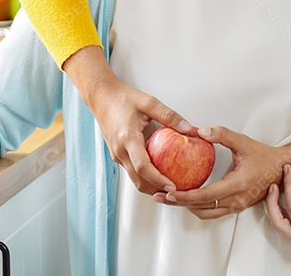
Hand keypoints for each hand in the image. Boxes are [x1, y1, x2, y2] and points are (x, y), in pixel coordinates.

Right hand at [65, 45, 191, 195]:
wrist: (101, 97)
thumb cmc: (122, 98)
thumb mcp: (148, 103)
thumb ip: (169, 116)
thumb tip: (189, 129)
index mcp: (128, 139)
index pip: (143, 167)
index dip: (158, 179)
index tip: (172, 187)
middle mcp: (120, 150)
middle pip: (138, 180)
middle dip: (156, 190)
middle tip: (175, 194)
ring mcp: (116, 154)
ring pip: (134, 178)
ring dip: (150, 185)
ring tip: (168, 187)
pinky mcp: (116, 154)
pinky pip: (131, 170)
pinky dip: (144, 176)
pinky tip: (156, 172)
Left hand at [154, 126, 290, 218]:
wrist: (281, 170)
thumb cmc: (263, 156)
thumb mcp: (242, 141)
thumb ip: (221, 135)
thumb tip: (199, 131)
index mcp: (237, 185)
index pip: (205, 195)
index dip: (185, 196)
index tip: (168, 192)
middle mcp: (236, 200)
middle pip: (201, 207)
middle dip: (178, 204)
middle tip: (159, 197)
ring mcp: (236, 206)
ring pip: (206, 213)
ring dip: (187, 207)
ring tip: (169, 199)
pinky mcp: (236, 207)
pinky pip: (213, 211)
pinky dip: (197, 207)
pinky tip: (186, 198)